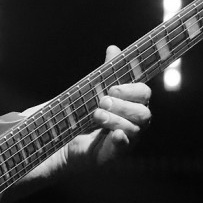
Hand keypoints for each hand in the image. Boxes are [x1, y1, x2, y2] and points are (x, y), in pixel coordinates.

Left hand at [65, 44, 151, 165]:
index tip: (113, 87)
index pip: (144, 93)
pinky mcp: (112, 154)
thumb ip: (106, 72)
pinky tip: (115, 135)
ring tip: (96, 115)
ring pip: (135, 129)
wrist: (58, 137)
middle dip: (124, 105)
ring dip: (116, 119)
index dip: (132, 89)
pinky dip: (121, 140)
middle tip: (102, 101)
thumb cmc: (80, 111)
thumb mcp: (92, 89)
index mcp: (129, 103)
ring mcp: (124, 139)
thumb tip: (113, 48)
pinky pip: (124, 148)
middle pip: (144, 113)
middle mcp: (132, 122)